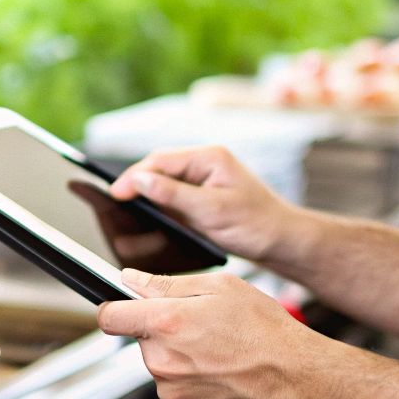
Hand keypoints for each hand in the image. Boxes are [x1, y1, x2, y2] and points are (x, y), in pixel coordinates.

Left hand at [97, 269, 317, 398]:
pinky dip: (195, 380)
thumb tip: (132, 279)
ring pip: (162, 366)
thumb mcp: (220, 288)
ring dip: (180, 357)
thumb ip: (166, 284)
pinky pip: (180, 389)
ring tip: (219, 349)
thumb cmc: (265, 332)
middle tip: (201, 325)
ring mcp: (174, 392)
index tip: (123, 306)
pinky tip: (222, 370)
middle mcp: (163, 361)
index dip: (115, 307)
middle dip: (163, 331)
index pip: (110, 316)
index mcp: (166, 324)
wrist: (296, 379)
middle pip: (143, 340)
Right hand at [107, 145, 291, 262]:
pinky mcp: (203, 195)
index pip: (161, 160)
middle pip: (159, 167)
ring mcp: (204, 179)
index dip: (135, 176)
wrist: (282, 241)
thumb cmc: (255, 224)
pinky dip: (160, 204)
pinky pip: (174, 195)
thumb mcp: (211, 210)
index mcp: (209, 157)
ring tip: (126, 208)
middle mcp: (205, 163)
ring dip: (147, 194)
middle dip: (137, 183)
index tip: (115, 193)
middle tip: (116, 202)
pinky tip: (149, 216)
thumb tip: (140, 180)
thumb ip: (174, 194)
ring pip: (164, 181)